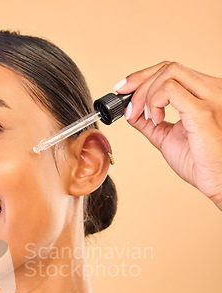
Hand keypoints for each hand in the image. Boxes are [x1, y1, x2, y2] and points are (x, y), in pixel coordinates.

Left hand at [113, 62, 221, 209]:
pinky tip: (155, 120)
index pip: (172, 70)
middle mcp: (211, 89)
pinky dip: (154, 102)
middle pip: (168, 67)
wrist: (217, 180)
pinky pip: (170, 90)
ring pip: (169, 73)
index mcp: (205, 92)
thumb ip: (149, 122)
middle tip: (129, 107)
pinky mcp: (203, 111)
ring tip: (147, 117)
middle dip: (139, 83)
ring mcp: (210, 97)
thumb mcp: (167, 136)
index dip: (143, 76)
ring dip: (146, 94)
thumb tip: (130, 112)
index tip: (123, 90)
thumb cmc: (200, 162)